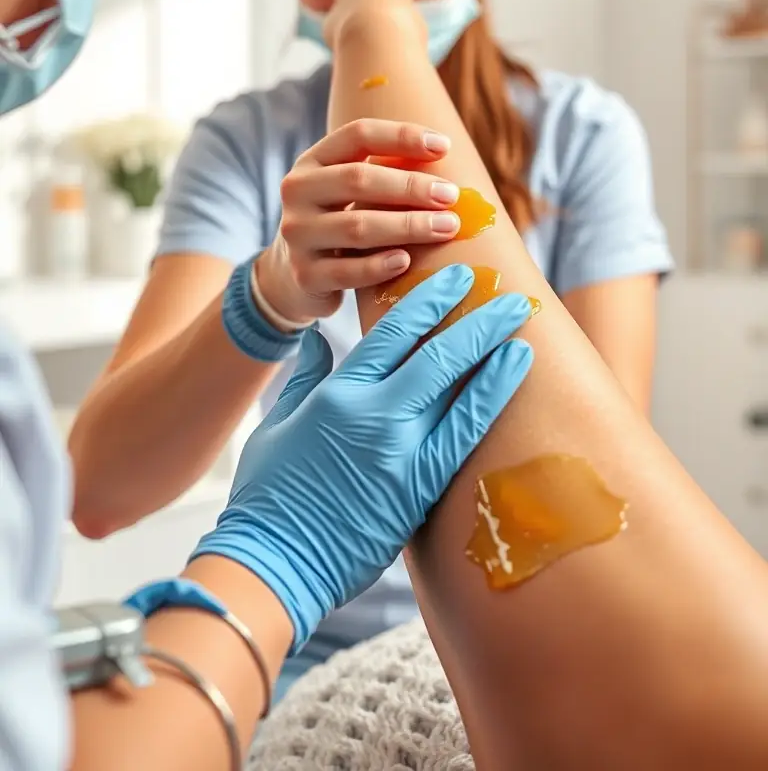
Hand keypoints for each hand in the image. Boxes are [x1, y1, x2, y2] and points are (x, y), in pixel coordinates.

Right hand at [192, 265, 533, 652]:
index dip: (429, 300)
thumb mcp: (276, 425)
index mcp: (337, 395)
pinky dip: (491, 399)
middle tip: (509, 293)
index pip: (393, 332)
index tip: (457, 279)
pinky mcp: (420, 489)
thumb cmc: (268, 495)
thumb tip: (317, 339)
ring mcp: (401, 453)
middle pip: (438, 353)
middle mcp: (374, 415)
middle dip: (477, 318)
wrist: (275, 563)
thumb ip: (307, 377)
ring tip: (524, 322)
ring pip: (458, 388)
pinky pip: (465, 436)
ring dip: (495, 350)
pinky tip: (513, 373)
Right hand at [257, 118, 462, 323]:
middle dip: (411, 186)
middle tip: (451, 195)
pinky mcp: (304, 274)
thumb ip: (386, 173)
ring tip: (446, 227)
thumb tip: (449, 158)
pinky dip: (380, 265)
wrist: (298, 276)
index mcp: (313, 161)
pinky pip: (347, 270)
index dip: (402, 136)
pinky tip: (406, 260)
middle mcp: (298, 191)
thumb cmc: (342, 222)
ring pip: (357, 226)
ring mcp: (297, 234)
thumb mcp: (351, 191)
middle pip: (358, 179)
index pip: (357, 135)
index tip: (444, 146)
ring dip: (408, 226)